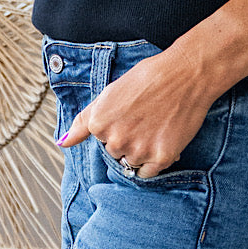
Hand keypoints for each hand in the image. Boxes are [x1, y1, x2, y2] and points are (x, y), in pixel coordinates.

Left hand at [56, 49, 214, 179]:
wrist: (185, 74)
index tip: (131, 112)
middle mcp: (115, 140)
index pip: (102, 140)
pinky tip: (163, 138)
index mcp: (99, 124)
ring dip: (142, 151)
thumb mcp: (108, 93)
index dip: (118, 127)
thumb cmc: (148, 78)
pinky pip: (148, 173)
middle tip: (145, 118)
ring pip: (132, 163)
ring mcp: (138, 151)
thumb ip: (83, 122)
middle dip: (128, 140)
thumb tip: (62, 143)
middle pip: (116, 153)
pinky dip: (154, 161)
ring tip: (156, 126)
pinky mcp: (161, 158)